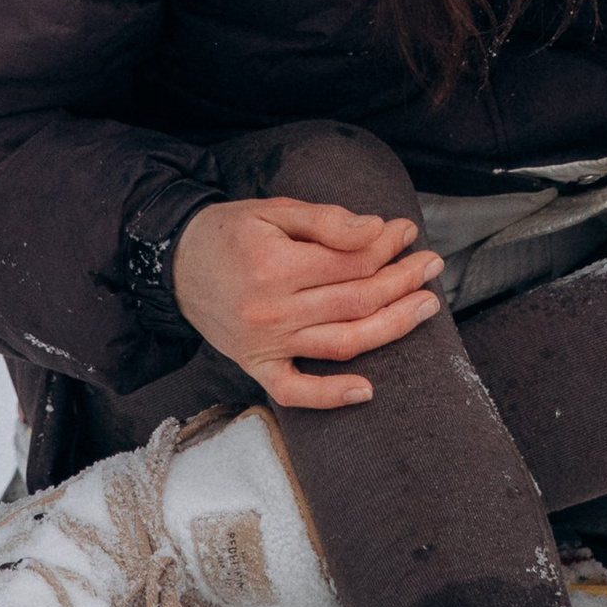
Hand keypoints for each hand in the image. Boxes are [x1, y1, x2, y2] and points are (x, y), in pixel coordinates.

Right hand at [171, 195, 443, 407]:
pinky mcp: (256, 367)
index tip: (408, 231)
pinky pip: (295, 391)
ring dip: (392, 326)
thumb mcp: (273, 209)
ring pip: (342, 342)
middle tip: (432, 265)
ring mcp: (266, 345)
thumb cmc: (229, 232)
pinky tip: (367, 390)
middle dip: (403, 280)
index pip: (352, 261)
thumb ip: (326, 220)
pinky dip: (330, 396)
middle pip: (357, 300)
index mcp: (277, 267)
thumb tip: (377, 230)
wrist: (174, 265)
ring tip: (426, 306)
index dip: (387, 246)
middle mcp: (273, 311)